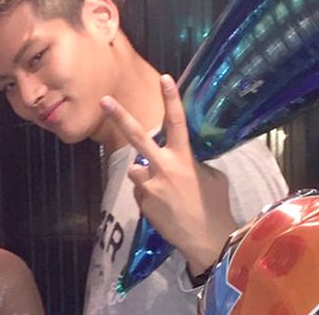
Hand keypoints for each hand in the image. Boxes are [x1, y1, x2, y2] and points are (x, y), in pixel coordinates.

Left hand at [100, 74, 236, 274]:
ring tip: (166, 195)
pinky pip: (141, 191)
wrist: (208, 240)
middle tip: (103, 100)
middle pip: (137, 136)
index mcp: (184, 158)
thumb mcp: (211, 177)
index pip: (178, 123)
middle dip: (119, 116)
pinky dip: (149, 196)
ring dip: (146, 177)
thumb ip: (192, 162)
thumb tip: (179, 158)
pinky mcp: (142, 202)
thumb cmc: (215, 206)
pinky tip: (165, 209)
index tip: (165, 78)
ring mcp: (150, 185)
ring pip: (138, 170)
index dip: (171, 99)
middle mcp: (164, 168)